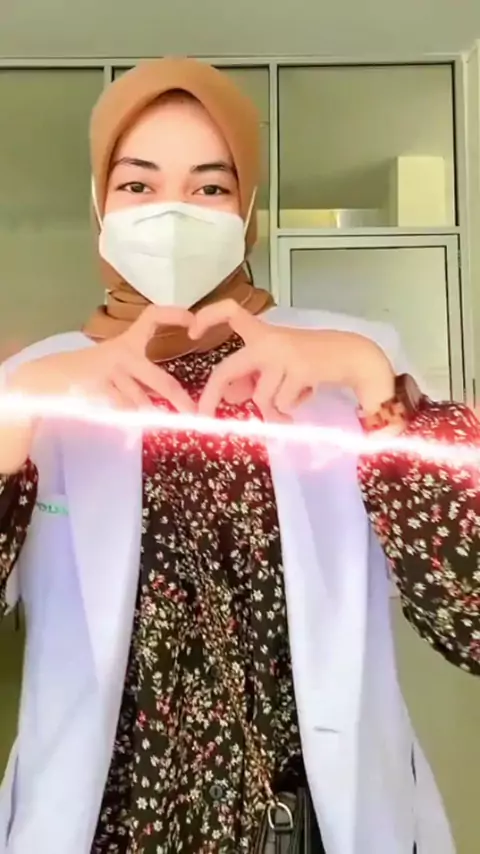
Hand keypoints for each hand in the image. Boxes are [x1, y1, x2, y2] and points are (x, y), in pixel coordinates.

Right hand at [10, 306, 195, 412]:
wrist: (47, 378)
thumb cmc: (87, 373)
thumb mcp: (115, 366)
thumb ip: (141, 380)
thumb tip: (173, 401)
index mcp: (127, 342)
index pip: (152, 317)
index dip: (174, 315)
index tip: (194, 322)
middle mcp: (122, 353)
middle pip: (161, 380)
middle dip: (179, 400)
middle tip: (194, 413)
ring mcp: (110, 371)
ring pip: (141, 403)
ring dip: (152, 418)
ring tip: (162, 426)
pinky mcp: (99, 387)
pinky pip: (122, 411)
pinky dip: (129, 426)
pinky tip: (131, 436)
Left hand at [189, 300, 394, 418]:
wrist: (352, 357)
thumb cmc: (312, 363)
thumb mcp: (279, 367)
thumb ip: (254, 378)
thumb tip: (231, 396)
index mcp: (263, 333)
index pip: (231, 311)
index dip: (208, 317)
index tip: (191, 331)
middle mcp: (269, 340)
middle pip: (227, 370)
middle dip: (211, 396)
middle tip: (202, 415)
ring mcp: (283, 354)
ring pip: (259, 398)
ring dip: (273, 411)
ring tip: (291, 404)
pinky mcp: (300, 369)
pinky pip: (281, 405)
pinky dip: (290, 411)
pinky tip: (305, 396)